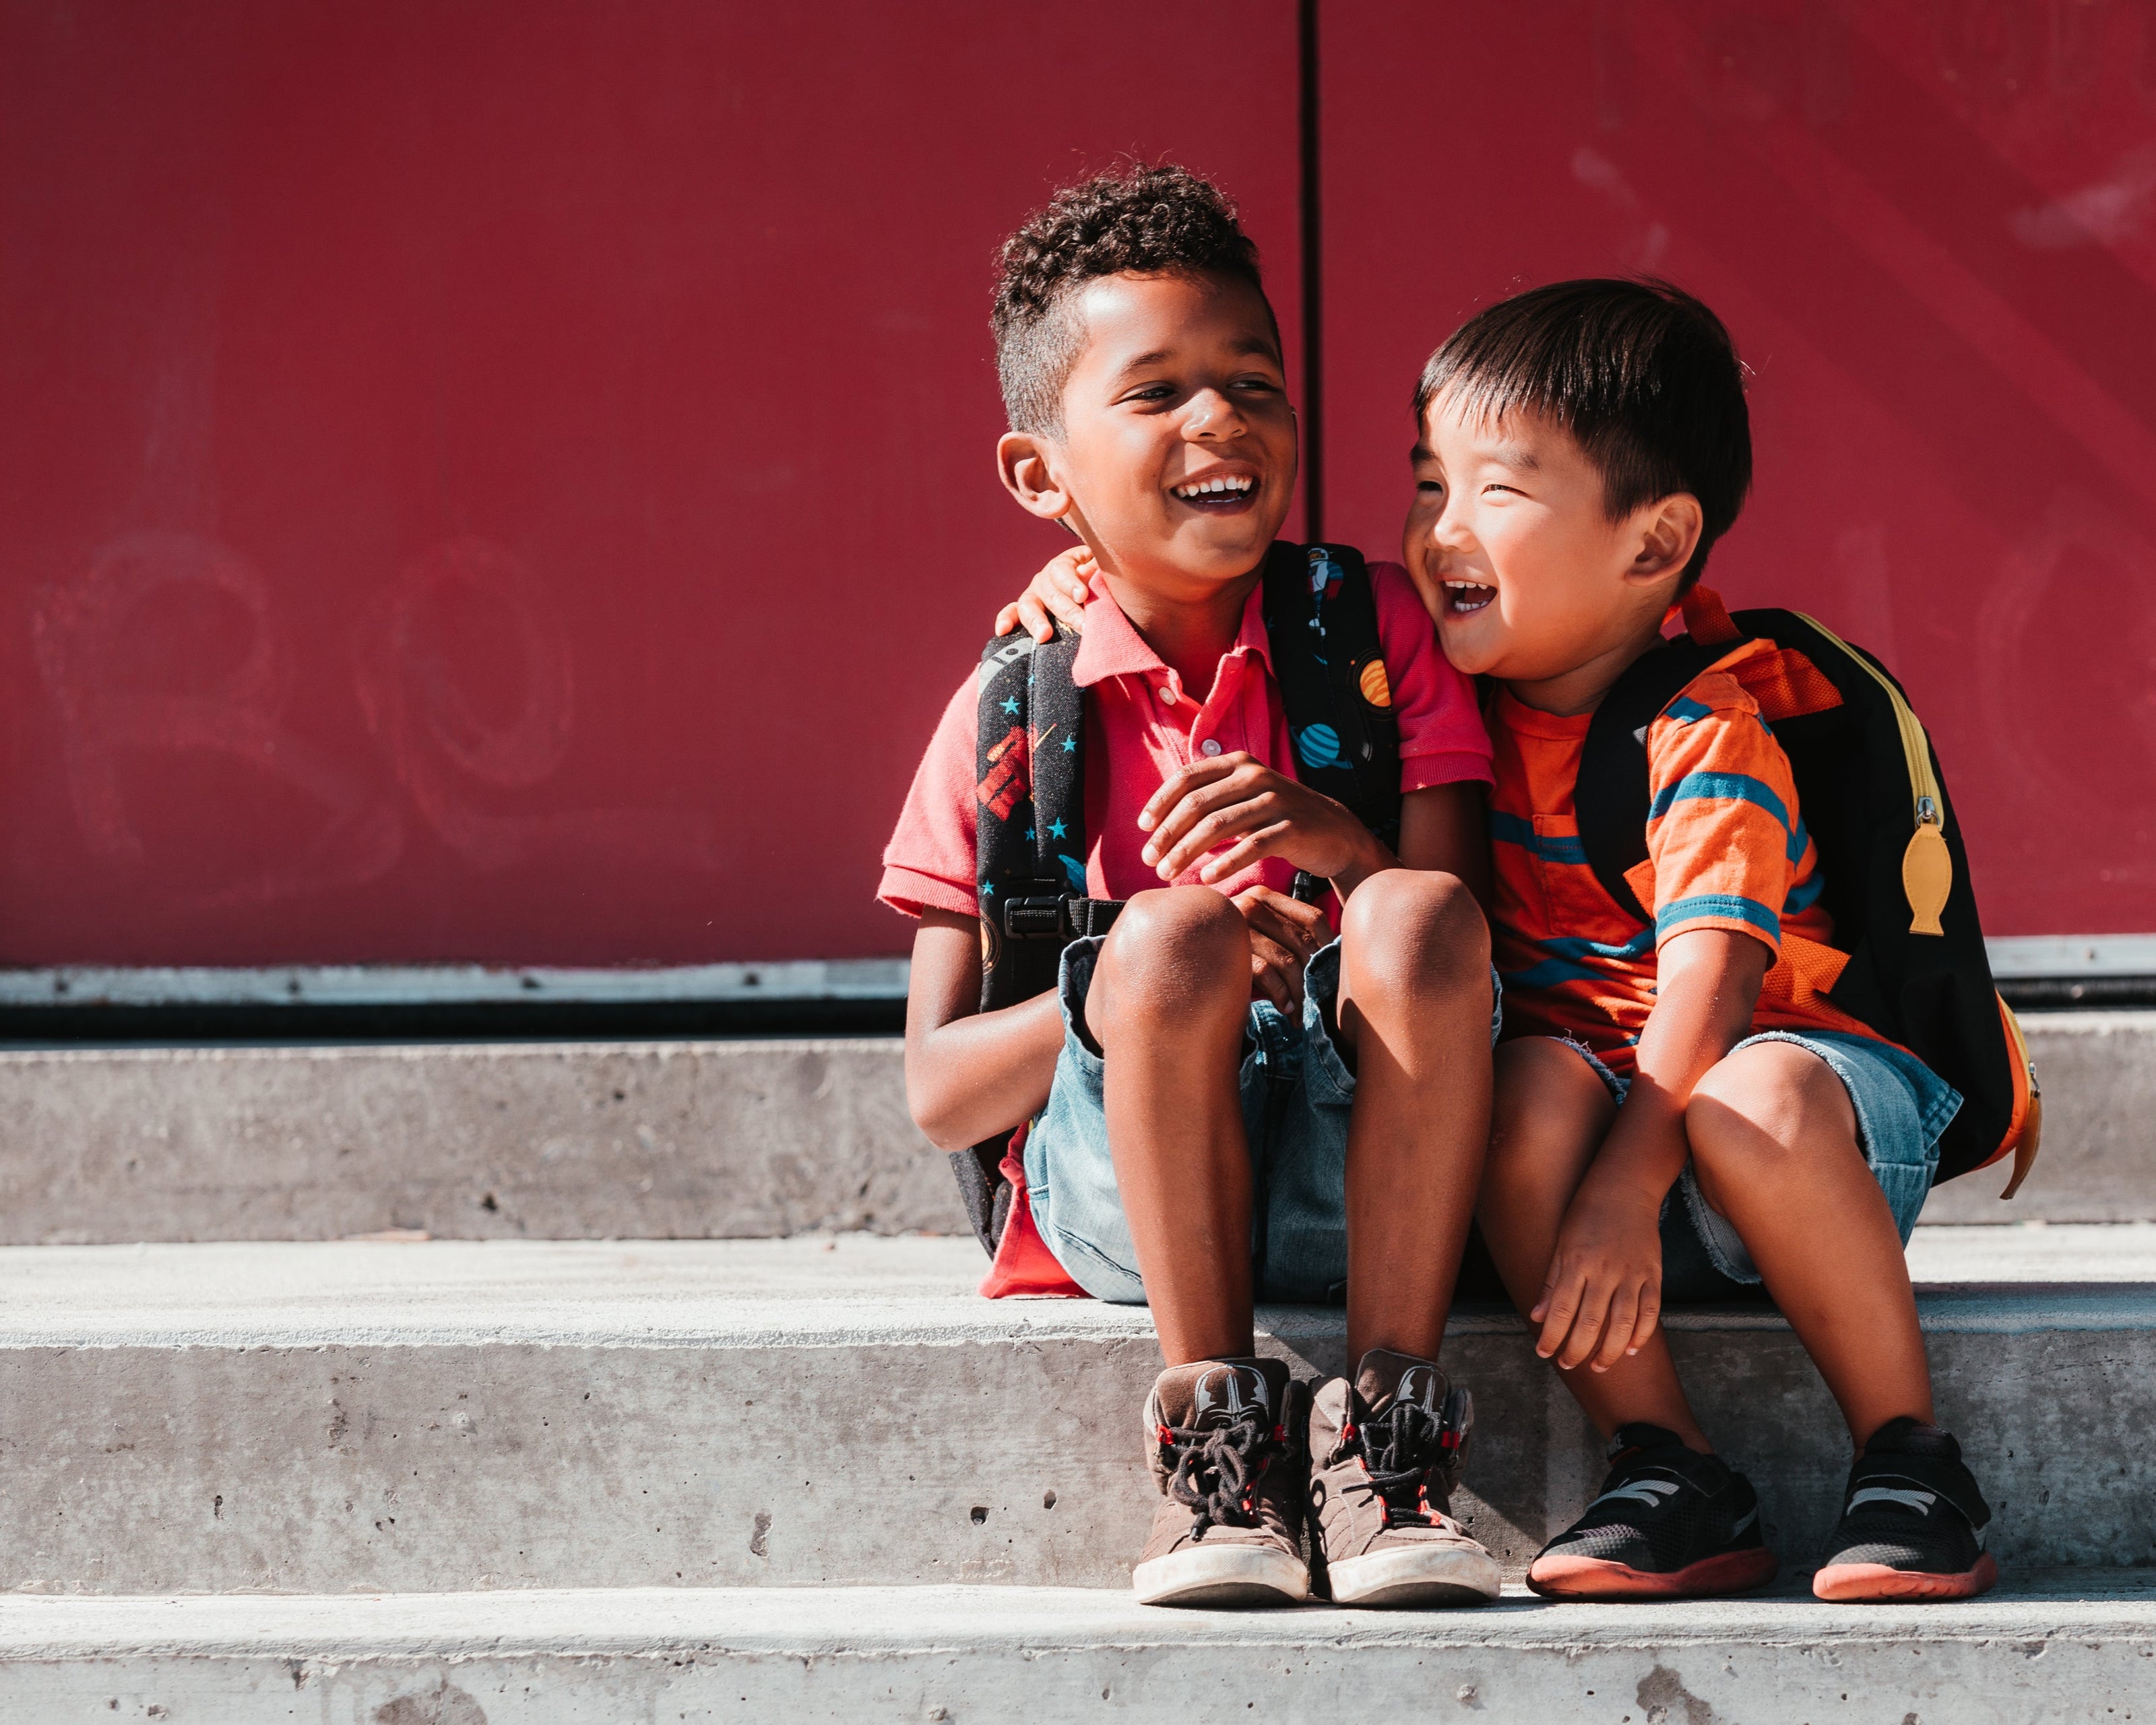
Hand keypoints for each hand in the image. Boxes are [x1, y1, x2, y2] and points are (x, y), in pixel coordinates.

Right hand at [993, 547, 1093, 642]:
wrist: (1095, 592)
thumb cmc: (1102, 580)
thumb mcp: (1103, 569)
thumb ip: (1097, 568)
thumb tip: (1084, 572)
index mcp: (1065, 564)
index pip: (1062, 570)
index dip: (1071, 582)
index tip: (1083, 595)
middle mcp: (1045, 578)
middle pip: (1051, 594)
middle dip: (1068, 612)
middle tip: (1084, 626)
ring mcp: (1034, 595)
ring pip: (1029, 606)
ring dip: (1036, 621)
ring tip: (1044, 635)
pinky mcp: (1026, 611)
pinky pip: (1011, 613)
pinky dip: (1005, 620)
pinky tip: (1002, 631)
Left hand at [1138, 754, 1389, 891]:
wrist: (1334, 831)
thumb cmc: (1277, 818)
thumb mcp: (1244, 796)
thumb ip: (1210, 798)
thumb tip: (1160, 818)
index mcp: (1239, 763)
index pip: (1189, 778)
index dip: (1161, 802)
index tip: (1143, 828)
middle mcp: (1256, 776)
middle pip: (1198, 804)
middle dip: (1168, 834)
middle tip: (1149, 860)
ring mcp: (1275, 801)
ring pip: (1219, 826)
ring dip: (1186, 852)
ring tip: (1167, 873)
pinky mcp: (1291, 828)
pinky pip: (1251, 846)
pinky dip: (1225, 863)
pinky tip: (1206, 879)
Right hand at [1231, 885, 1330, 1013]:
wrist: (1180, 960)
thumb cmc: (1229, 953)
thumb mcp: (1261, 935)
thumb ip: (1286, 934)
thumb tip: (1335, 955)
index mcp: (1264, 895)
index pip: (1313, 920)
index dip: (1330, 949)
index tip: (1332, 974)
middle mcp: (1250, 903)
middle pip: (1302, 942)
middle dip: (1316, 977)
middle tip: (1321, 1002)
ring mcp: (1236, 926)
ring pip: (1287, 960)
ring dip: (1300, 992)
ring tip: (1303, 1012)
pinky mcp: (1225, 950)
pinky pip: (1265, 973)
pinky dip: (1280, 994)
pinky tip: (1284, 1008)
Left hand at [1531, 1182, 1665, 1372]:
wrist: (1624, 1189)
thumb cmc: (1585, 1215)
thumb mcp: (1561, 1243)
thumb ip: (1552, 1282)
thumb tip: (1537, 1316)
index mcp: (1576, 1262)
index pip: (1561, 1310)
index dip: (1552, 1337)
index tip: (1543, 1353)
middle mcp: (1605, 1270)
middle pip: (1591, 1322)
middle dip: (1577, 1350)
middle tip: (1567, 1365)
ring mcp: (1632, 1274)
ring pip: (1623, 1324)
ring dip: (1609, 1351)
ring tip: (1597, 1366)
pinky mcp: (1653, 1274)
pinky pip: (1650, 1312)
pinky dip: (1642, 1334)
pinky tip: (1631, 1350)